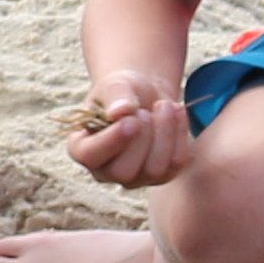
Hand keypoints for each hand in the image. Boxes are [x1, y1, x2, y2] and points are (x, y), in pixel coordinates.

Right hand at [65, 70, 190, 188]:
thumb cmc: (123, 92)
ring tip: (164, 105)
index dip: (109, 141)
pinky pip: (176, 162)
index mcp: (83, 148)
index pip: (89, 155)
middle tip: (145, 111)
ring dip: (164, 133)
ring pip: (153, 170)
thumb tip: (119, 112)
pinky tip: (177, 112)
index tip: (130, 120)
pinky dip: (180, 134)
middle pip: (123, 171)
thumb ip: (115, 96)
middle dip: (141, 138)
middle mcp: (106, 170)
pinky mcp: (163, 175)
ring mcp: (135, 177)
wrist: (147, 95)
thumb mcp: (115, 85)